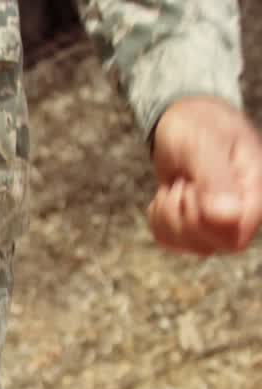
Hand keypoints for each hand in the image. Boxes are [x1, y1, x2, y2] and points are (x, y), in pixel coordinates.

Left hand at [149, 96, 261, 255]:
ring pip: (190, 245)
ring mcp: (216, 220)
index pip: (235, 238)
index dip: (205, 223)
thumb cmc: (199, 125)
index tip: (193, 189)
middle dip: (182, 216)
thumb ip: (216, 180)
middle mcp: (239, 211)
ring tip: (176, 186)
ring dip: (169, 217)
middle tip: (183, 183)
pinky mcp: (192, 222)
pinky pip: (170, 240)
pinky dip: (159, 220)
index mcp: (253, 192)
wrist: (183, 120)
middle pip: (210, 246)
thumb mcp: (204, 145)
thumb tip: (228, 216)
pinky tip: (166, 196)